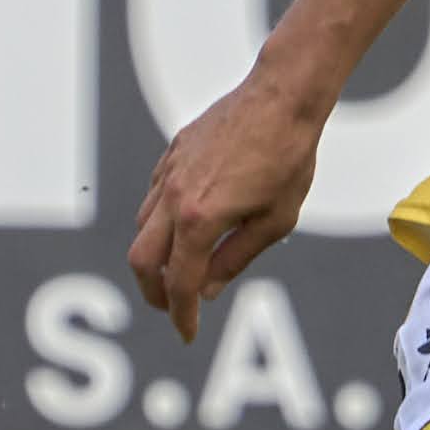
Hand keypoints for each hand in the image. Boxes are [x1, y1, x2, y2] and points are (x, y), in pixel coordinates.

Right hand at [125, 73, 327, 338]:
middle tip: (171, 307)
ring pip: (143, 227)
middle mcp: (174, 196)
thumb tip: (205, 289)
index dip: (182, 315)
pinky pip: (153, 196)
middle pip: (141, 260)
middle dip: (152, 292)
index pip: (179, 283)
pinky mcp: (173, 152)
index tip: (188, 333)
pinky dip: (160, 221)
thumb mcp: (275, 221)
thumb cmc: (288, 158)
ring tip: (179, 269)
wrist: (281, 96)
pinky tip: (183, 226)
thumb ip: (235, 259)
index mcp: (200, 219)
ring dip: (154, 256)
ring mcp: (169, 171)